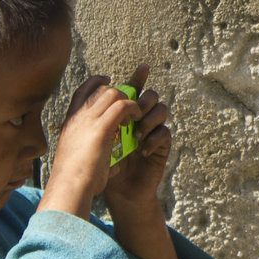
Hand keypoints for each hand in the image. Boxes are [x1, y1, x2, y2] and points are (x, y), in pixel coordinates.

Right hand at [39, 75, 141, 218]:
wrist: (70, 187)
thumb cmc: (74, 179)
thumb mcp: (78, 157)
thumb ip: (90, 149)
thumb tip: (108, 157)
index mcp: (70, 122)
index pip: (82, 91)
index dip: (96, 82)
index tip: (108, 81)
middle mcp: (77, 116)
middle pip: (100, 89)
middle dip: (118, 91)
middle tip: (129, 104)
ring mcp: (88, 120)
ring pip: (112, 93)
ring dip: (127, 101)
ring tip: (134, 115)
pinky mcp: (101, 128)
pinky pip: (122, 105)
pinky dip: (132, 108)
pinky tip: (136, 119)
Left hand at [103, 64, 172, 206]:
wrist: (116, 191)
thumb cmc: (101, 165)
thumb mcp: (93, 136)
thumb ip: (99, 116)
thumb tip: (105, 93)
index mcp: (121, 113)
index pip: (132, 89)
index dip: (139, 77)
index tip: (143, 68)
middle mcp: (138, 119)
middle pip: (150, 96)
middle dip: (144, 100)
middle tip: (134, 113)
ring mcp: (150, 132)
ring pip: (161, 110)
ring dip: (149, 118)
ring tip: (137, 134)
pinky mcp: (160, 147)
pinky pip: (165, 132)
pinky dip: (154, 138)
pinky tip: (142, 150)